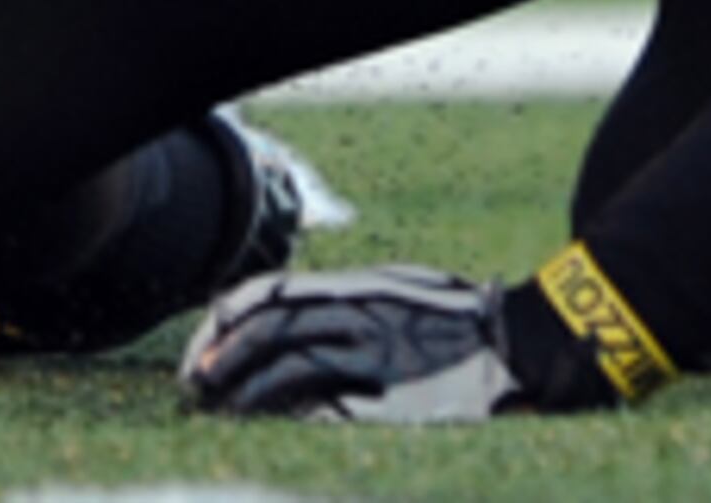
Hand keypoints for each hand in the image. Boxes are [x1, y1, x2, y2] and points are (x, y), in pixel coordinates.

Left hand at [179, 264, 534, 422]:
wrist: (514, 344)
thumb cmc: (458, 321)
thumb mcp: (398, 290)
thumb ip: (350, 300)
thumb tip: (301, 315)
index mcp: (356, 284)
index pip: (270, 289)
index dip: (228, 316)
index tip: (205, 342)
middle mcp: (357, 310)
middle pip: (268, 325)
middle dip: (222, 354)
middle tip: (195, 381)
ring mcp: (372, 351)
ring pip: (285, 363)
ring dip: (242, 388)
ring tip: (217, 408)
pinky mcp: (387, 393)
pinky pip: (321, 401)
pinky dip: (283, 412)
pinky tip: (262, 427)